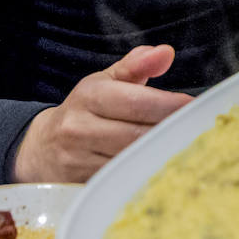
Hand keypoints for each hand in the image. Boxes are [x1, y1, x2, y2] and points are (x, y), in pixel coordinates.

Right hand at [11, 44, 192, 182]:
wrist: (41, 148)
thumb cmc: (84, 110)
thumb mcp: (104, 82)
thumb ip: (136, 65)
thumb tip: (165, 52)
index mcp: (90, 96)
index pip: (136, 102)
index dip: (168, 105)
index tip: (192, 107)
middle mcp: (80, 128)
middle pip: (136, 135)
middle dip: (169, 132)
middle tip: (197, 129)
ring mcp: (78, 161)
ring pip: (130, 161)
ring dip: (160, 155)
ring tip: (184, 148)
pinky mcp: (80, 186)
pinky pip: (120, 183)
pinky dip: (143, 175)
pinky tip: (161, 169)